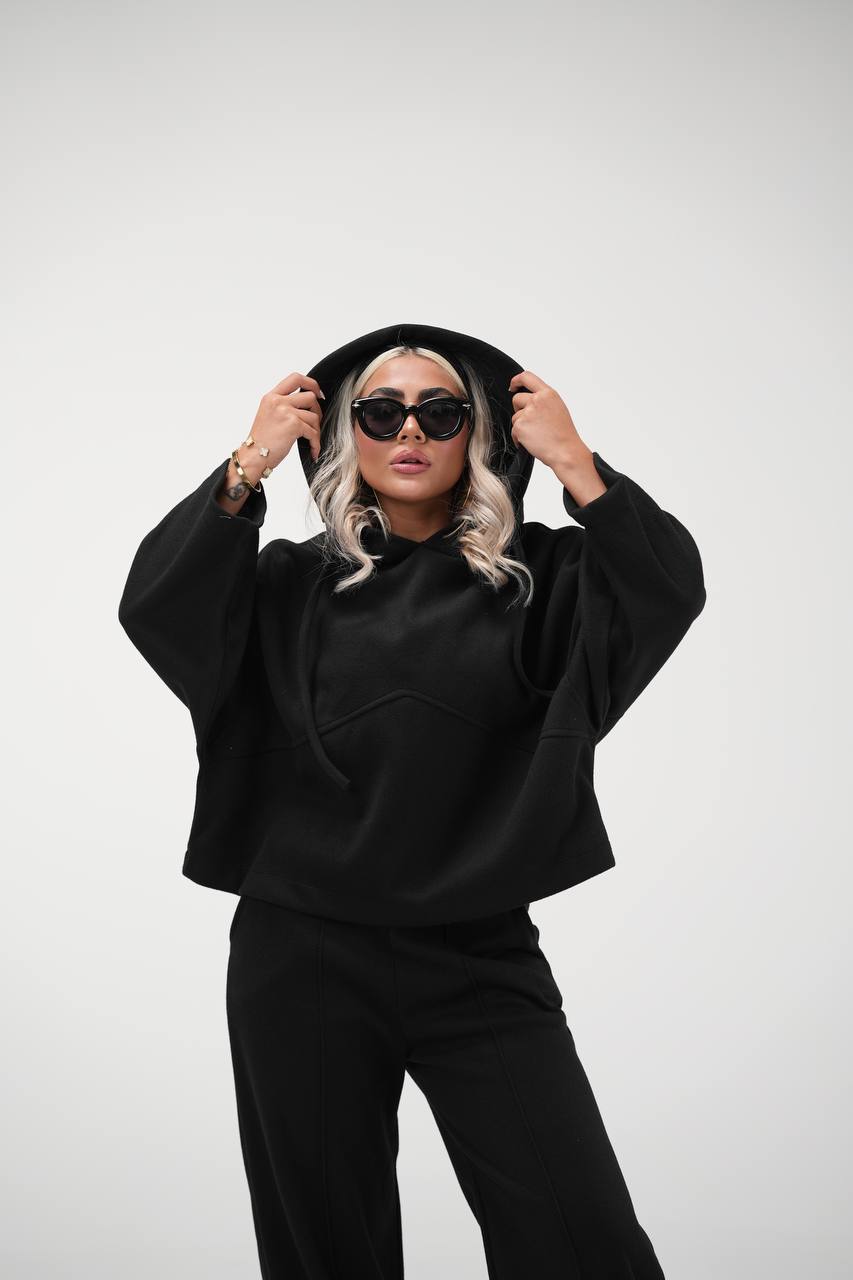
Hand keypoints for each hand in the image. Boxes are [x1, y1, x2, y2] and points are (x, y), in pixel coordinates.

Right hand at [248, 372, 326, 468]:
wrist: (253, 456)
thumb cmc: (261, 440)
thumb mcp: (268, 414)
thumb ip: (283, 405)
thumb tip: (306, 404)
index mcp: (271, 396)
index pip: (295, 378)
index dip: (311, 383)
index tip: (318, 393)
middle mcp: (278, 401)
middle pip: (310, 396)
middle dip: (317, 410)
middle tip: (315, 423)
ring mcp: (285, 412)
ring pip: (314, 416)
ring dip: (316, 430)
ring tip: (311, 440)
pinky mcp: (293, 425)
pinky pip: (313, 432)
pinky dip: (316, 443)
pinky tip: (313, 450)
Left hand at [508, 370, 604, 503]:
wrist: (566, 452)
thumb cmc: (564, 435)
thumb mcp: (557, 409)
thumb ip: (543, 400)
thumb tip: (529, 399)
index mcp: (548, 394)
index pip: (527, 377)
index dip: (516, 380)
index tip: (513, 386)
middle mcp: (537, 400)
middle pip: (517, 399)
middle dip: (519, 410)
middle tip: (532, 423)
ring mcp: (527, 412)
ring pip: (515, 417)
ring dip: (521, 426)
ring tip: (537, 435)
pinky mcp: (520, 426)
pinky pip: (514, 430)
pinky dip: (519, 438)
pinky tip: (532, 442)